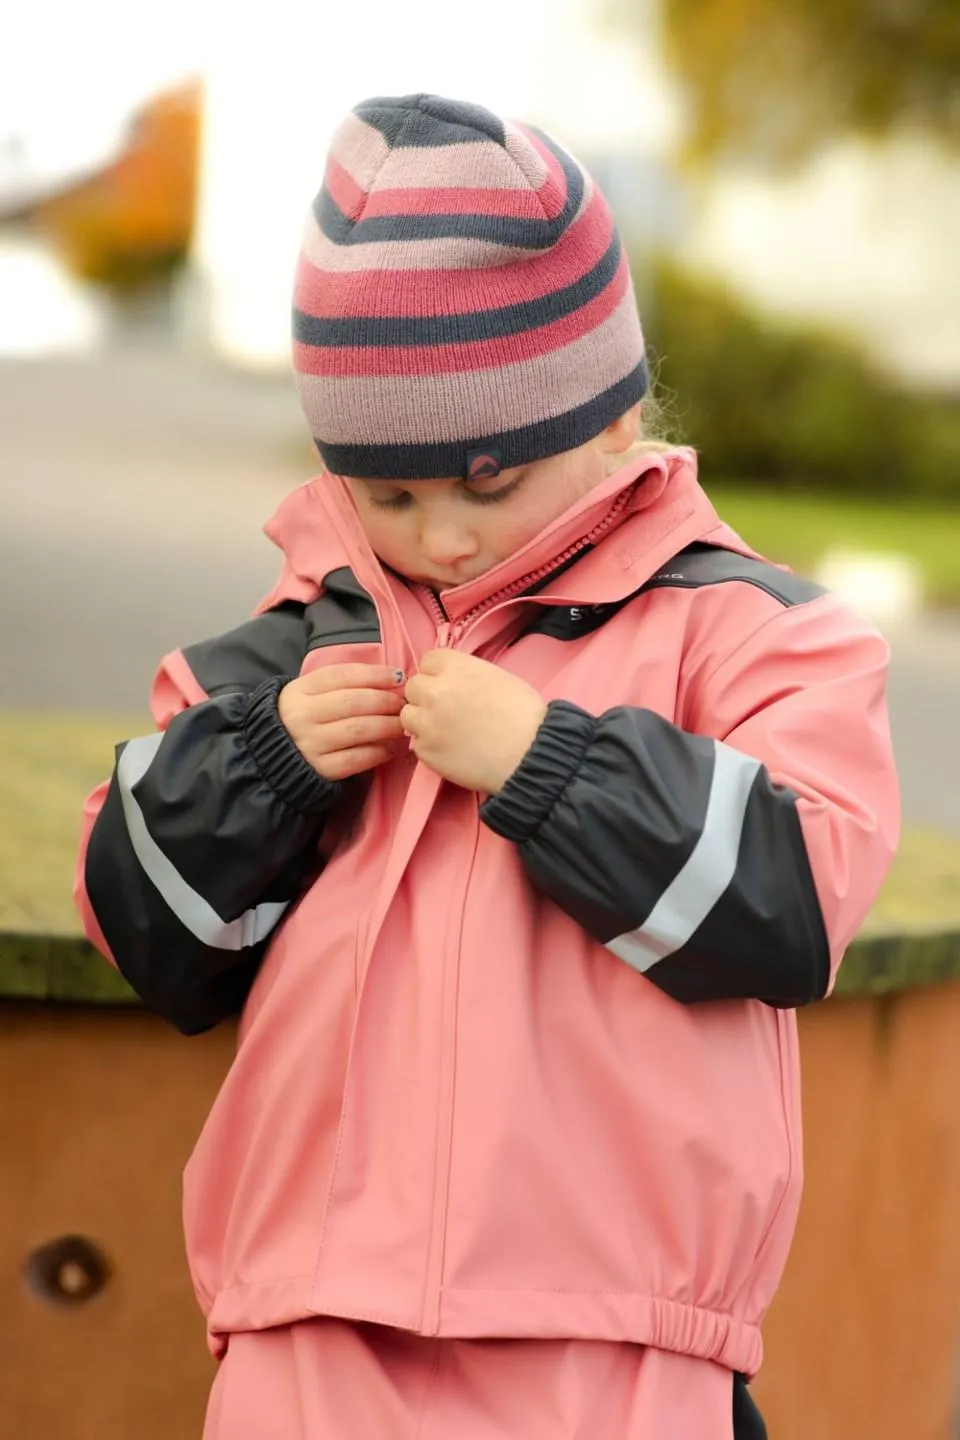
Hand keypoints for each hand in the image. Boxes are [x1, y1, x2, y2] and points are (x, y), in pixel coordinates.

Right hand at [278, 664, 406, 780]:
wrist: (272, 755)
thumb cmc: (304, 718)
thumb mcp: (310, 694)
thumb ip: (342, 684)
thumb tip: (389, 680)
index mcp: (301, 690)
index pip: (342, 675)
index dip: (374, 674)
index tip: (398, 677)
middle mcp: (303, 715)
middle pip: (353, 702)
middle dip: (385, 701)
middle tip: (402, 704)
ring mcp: (311, 743)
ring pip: (358, 730)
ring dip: (387, 726)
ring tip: (401, 725)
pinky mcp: (320, 769)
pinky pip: (356, 759)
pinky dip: (377, 752)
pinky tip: (389, 748)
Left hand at [401, 650, 546, 793]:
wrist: (529, 755)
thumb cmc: (525, 716)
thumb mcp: (498, 677)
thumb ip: (468, 675)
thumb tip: (456, 682)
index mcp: (456, 667)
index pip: (428, 660)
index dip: (438, 674)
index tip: (448, 685)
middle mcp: (435, 691)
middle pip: (414, 686)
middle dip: (426, 696)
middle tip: (447, 711)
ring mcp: (427, 722)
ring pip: (408, 715)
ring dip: (422, 720)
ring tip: (446, 732)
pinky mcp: (425, 750)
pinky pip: (416, 743)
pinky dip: (430, 746)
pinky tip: (451, 749)